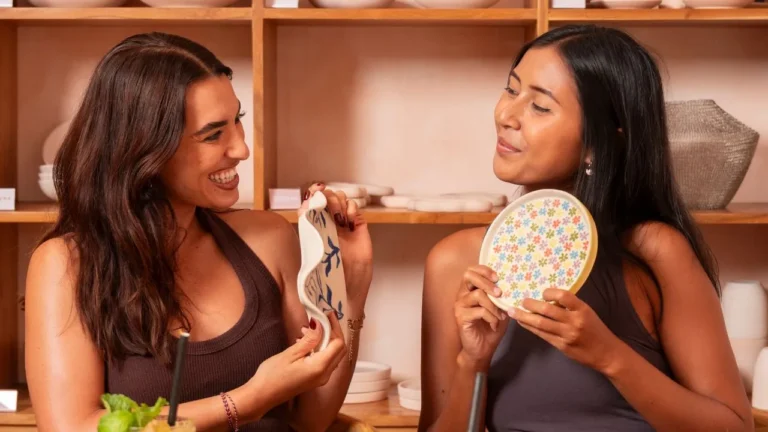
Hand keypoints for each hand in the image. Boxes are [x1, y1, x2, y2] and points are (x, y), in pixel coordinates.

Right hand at [249, 311, 346, 407]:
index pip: (338, 344)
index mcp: (320, 367)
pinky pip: (325, 361)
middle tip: (322, 318)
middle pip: (339, 349)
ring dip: (326, 340)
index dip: (334, 327)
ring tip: (310, 328)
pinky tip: (307, 341)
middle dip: (333, 332)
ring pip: (333, 355)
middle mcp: (325, 374)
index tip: (326, 315)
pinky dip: (321, 349)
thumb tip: (320, 326)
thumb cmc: (272, 375)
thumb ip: (309, 340)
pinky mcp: (315, 380)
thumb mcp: (290, 353)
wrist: (262, 396)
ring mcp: (321, 379)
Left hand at [300, 183, 372, 313]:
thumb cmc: (327, 275)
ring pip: (341, 200)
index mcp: (314, 228)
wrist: (347, 289)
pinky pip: (354, 209)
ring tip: (340, 216)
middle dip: (328, 198)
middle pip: (327, 198)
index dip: (314, 194)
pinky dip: (352, 208)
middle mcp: (328, 224)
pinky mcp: (358, 227)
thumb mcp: (312, 250)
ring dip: (340, 202)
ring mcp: (344, 225)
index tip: (316, 191)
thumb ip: (308, 228)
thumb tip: (304, 206)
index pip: (312, 204)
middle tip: (330, 207)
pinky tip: (349, 220)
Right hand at [454, 265, 508, 370]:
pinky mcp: (461, 317)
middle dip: (487, 282)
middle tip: (499, 293)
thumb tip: (514, 285)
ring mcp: (460, 306)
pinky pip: (479, 311)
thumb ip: (503, 297)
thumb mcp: (501, 309)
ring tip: (501, 316)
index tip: (498, 277)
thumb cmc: (491, 328)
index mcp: (470, 290)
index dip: (484, 270)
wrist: (482, 350)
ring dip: (494, 306)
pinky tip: (494, 325)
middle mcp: (462, 295)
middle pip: (469, 276)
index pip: (471, 271)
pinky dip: (491, 317)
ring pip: (478, 295)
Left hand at [509, 288, 623, 373]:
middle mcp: (574, 321)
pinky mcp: (561, 346)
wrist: (606, 353)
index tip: (542, 292)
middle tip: (521, 300)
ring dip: (524, 316)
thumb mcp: (587, 313)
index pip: (563, 296)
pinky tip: (523, 322)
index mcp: (582, 310)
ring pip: (540, 324)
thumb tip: (548, 299)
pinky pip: (542, 335)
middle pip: (547, 310)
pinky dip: (530, 327)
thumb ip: (570, 307)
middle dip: (530, 304)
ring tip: (513, 311)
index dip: (550, 292)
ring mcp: (566, 335)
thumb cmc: (596, 330)